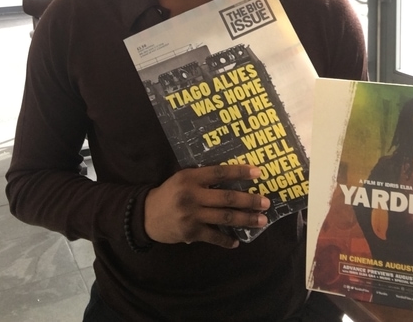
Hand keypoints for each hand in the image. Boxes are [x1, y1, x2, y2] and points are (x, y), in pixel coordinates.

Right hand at [144, 165, 269, 248]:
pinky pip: (214, 236)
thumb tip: (233, 178)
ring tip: (261, 221)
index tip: (258, 173)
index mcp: (191, 177)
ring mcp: (192, 215)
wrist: (147, 215)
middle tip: (266, 202)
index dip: (239, 172)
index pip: (220, 173)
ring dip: (245, 219)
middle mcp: (192, 195)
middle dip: (249, 200)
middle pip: (226, 198)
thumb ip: (203, 178)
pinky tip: (237, 241)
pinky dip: (227, 240)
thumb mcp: (183, 178)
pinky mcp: (190, 232)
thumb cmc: (170, 192)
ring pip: (224, 217)